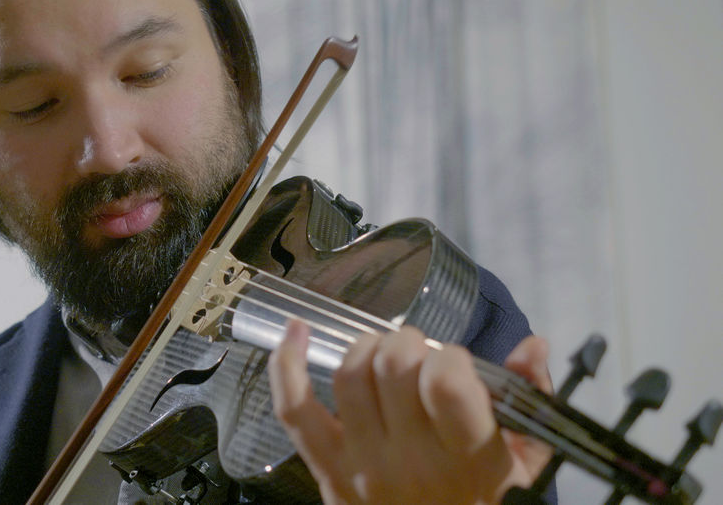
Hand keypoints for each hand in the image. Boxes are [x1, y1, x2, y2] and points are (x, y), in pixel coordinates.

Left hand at [268, 321, 552, 503]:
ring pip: (349, 376)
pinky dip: (286, 365)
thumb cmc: (480, 500)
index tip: (452, 364)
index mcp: (466, 454)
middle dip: (406, 344)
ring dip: (366, 349)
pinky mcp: (325, 467)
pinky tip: (295, 331)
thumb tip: (532, 344)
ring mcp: (362, 463)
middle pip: (392, 366)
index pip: (444, 380)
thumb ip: (530, 400)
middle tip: (416, 356)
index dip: (448, 356)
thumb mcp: (523, 463)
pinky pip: (294, 410)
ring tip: (382, 355)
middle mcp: (410, 459)